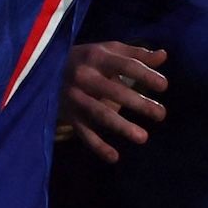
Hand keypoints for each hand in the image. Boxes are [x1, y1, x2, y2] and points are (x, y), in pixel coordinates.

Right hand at [58, 42, 166, 161]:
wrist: (44, 68)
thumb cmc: (86, 59)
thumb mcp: (108, 50)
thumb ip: (136, 54)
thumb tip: (163, 56)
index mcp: (97, 57)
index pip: (126, 65)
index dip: (145, 75)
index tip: (164, 86)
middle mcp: (84, 76)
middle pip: (115, 91)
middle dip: (139, 103)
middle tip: (161, 114)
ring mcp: (75, 97)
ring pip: (100, 114)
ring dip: (121, 127)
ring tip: (143, 138)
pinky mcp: (68, 115)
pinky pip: (83, 133)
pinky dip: (97, 146)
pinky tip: (114, 158)